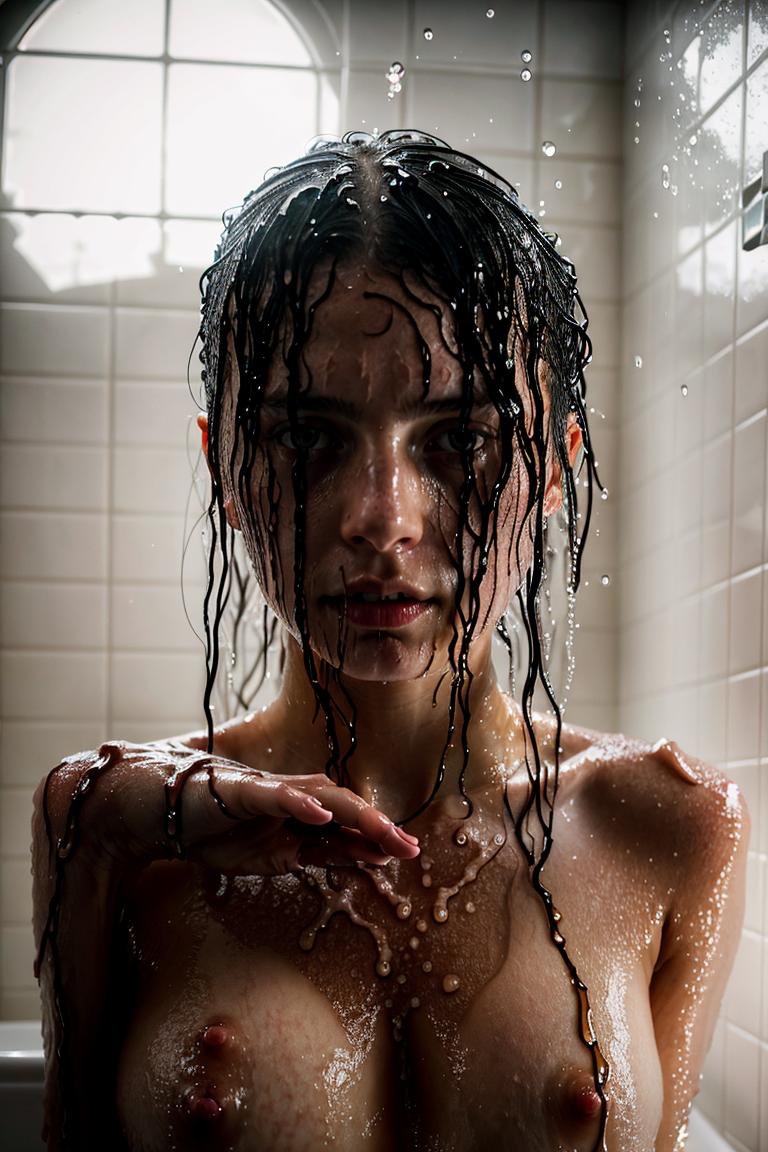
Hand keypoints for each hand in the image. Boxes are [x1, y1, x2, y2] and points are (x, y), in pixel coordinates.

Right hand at [40, 741, 418, 876]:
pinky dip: (298, 803)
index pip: (346, 828)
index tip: (408, 856)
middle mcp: (291, 799)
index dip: (377, 840)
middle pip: (344, 809)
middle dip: (378, 828)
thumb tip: (359, 860)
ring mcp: (268, 792)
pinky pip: (275, 794)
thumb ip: (312, 854)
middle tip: (411, 850)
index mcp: (300, 816)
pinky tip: (320, 813)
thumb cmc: (214, 829)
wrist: (158, 812)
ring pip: (320, 797)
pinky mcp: (241, 790)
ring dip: (353, 813)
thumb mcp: (271, 855)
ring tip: (383, 829)